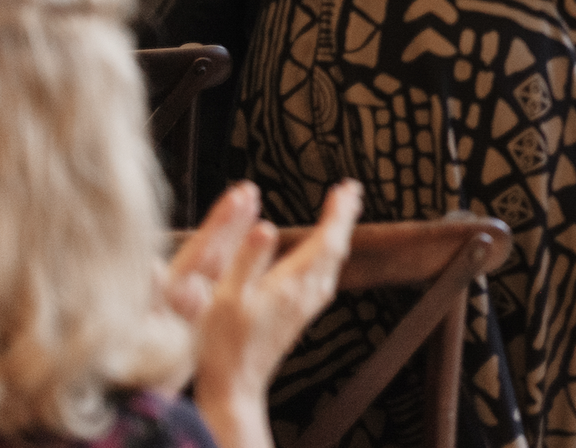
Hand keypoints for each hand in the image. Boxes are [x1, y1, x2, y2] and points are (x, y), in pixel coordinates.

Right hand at [180, 181, 361, 447]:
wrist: (234, 387)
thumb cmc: (224, 344)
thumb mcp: (227, 297)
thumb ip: (248, 259)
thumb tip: (267, 226)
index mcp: (292, 284)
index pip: (328, 240)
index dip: (339, 213)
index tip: (346, 188)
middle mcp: (306, 294)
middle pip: (336, 249)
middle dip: (343, 219)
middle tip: (350, 193)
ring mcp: (305, 307)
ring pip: (332, 264)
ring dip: (337, 236)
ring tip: (339, 216)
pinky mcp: (298, 317)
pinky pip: (323, 277)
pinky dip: (327, 256)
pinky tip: (320, 258)